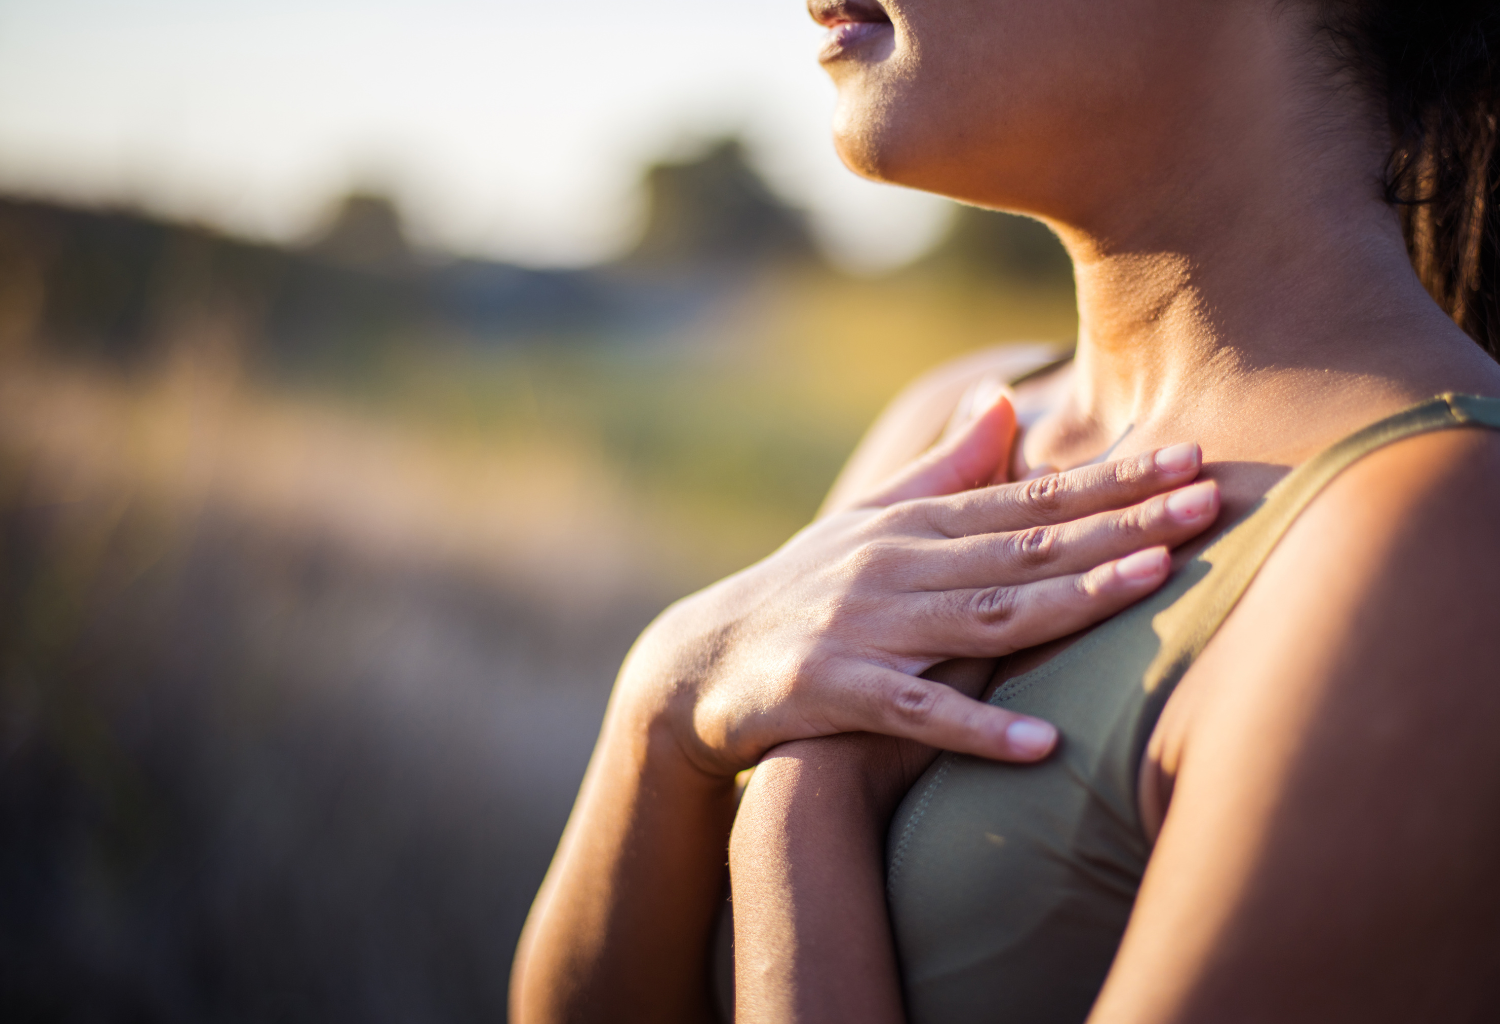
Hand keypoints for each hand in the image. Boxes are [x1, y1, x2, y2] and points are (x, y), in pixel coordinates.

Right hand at [618, 392, 1219, 777]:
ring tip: (1152, 584)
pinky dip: (976, 728)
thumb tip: (1005, 400)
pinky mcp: (832, 691)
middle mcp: (896, 564)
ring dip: (1070, 599)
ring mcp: (865, 626)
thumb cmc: (803, 588)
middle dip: (1122, 523)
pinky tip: (1042, 744)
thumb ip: (944, 469)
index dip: (1114, 481)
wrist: (701, 660)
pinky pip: (915, 712)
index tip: (1192, 459)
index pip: (1029, 500)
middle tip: (1209, 501)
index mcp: (915, 525)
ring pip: (984, 614)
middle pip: (1024, 546)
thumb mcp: (870, 521)